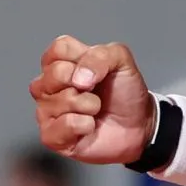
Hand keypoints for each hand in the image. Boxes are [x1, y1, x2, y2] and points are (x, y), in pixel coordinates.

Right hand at [31, 36, 155, 163]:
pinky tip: (89, 126)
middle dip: (86, 84)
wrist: (138, 125)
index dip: (82, 59)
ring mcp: (46, 110)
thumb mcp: (121, 61)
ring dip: (89, 106)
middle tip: (96, 91)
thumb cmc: (124, 93)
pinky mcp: (51, 136)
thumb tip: (79, 77)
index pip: (58, 49)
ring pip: (62, 100)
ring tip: (95, 110)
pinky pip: (64, 125)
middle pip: (55, 73)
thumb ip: (100, 56)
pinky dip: (84, 125)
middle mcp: (48, 85)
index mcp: (61, 62)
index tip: (96, 71)